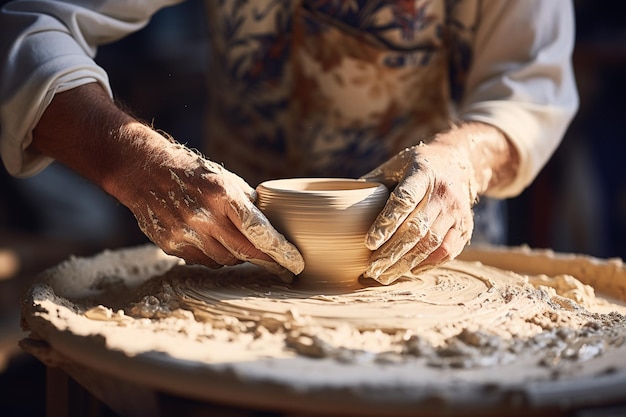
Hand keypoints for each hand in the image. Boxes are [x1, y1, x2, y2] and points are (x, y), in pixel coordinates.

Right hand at [129, 142, 304, 281]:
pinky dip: (214, 255)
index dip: (280, 251)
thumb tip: (274, 229)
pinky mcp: (171, 245)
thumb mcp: (226, 180)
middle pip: (245, 252)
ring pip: (225, 260)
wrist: (144, 171)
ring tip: (235, 240)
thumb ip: (248, 205)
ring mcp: (185, 233)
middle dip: (267, 261)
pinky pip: (204, 261)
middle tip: (282, 268)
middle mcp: (204, 216)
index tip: (296, 264)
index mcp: (223, 195)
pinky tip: (211, 240)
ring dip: (237, 256)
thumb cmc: (194, 174)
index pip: (259, 230)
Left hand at [361, 142, 476, 284]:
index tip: (368, 243)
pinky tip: (406, 271)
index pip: (403, 200)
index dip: (385, 223)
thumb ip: (371, 185)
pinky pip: (446, 252)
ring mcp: (457, 211)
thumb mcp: (394, 166)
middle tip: (370, 269)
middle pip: (416, 228)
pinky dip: (425, 265)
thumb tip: (336, 205)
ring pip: (431, 244)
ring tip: (382, 276)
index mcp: (422, 172)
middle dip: (391, 252)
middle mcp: (444, 192)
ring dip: (405, 264)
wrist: (459, 162)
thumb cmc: (415, 166)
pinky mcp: (465, 227)